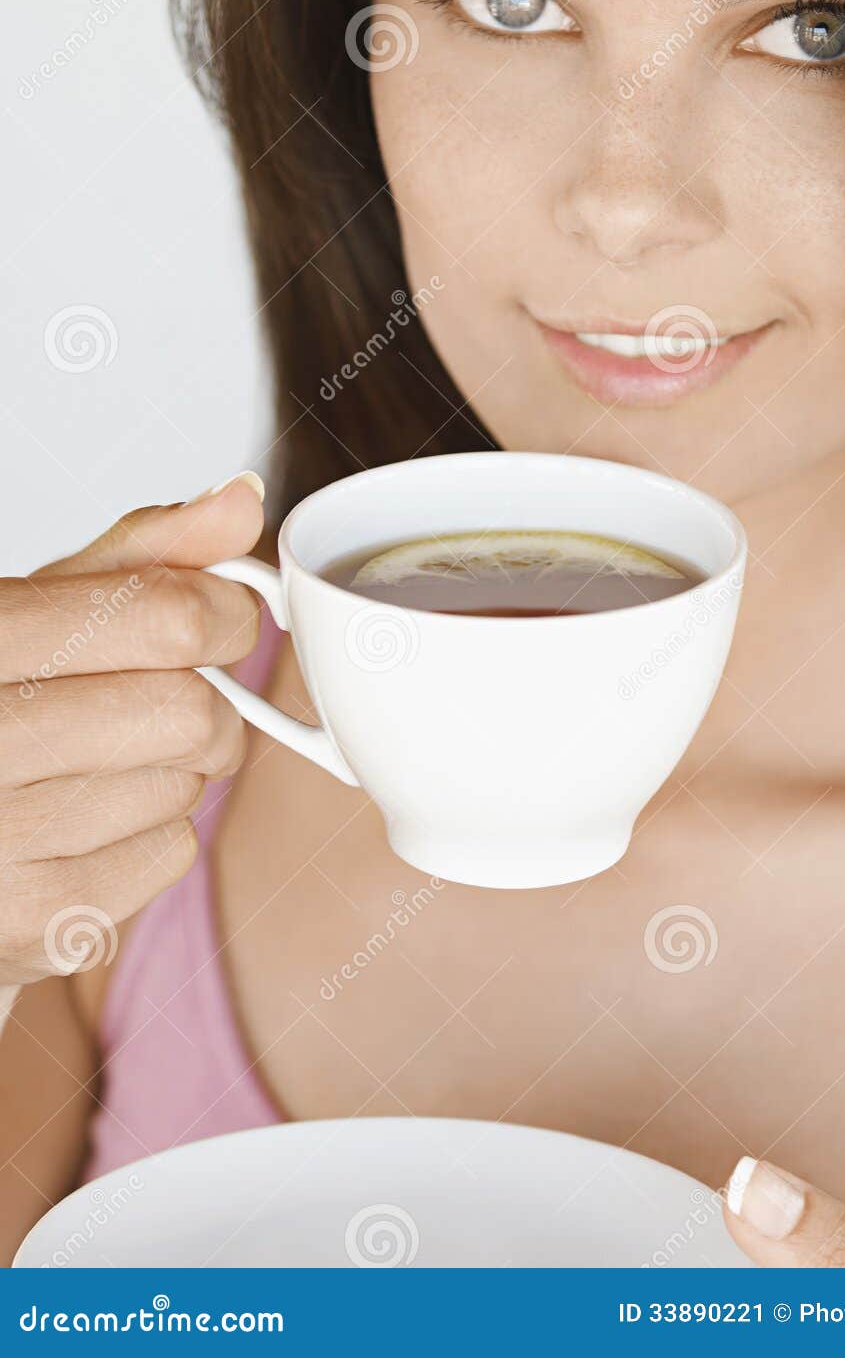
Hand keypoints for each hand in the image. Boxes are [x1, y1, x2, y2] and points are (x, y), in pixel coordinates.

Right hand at [0, 473, 265, 991]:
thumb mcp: (40, 608)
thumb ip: (142, 554)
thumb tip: (243, 497)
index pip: (166, 619)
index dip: (223, 612)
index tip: (220, 617)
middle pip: (191, 713)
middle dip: (204, 701)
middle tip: (161, 697)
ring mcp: (3, 845)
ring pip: (189, 786)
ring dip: (176, 768)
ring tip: (103, 758)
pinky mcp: (36, 925)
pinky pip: (171, 855)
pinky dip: (154, 833)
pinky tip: (89, 819)